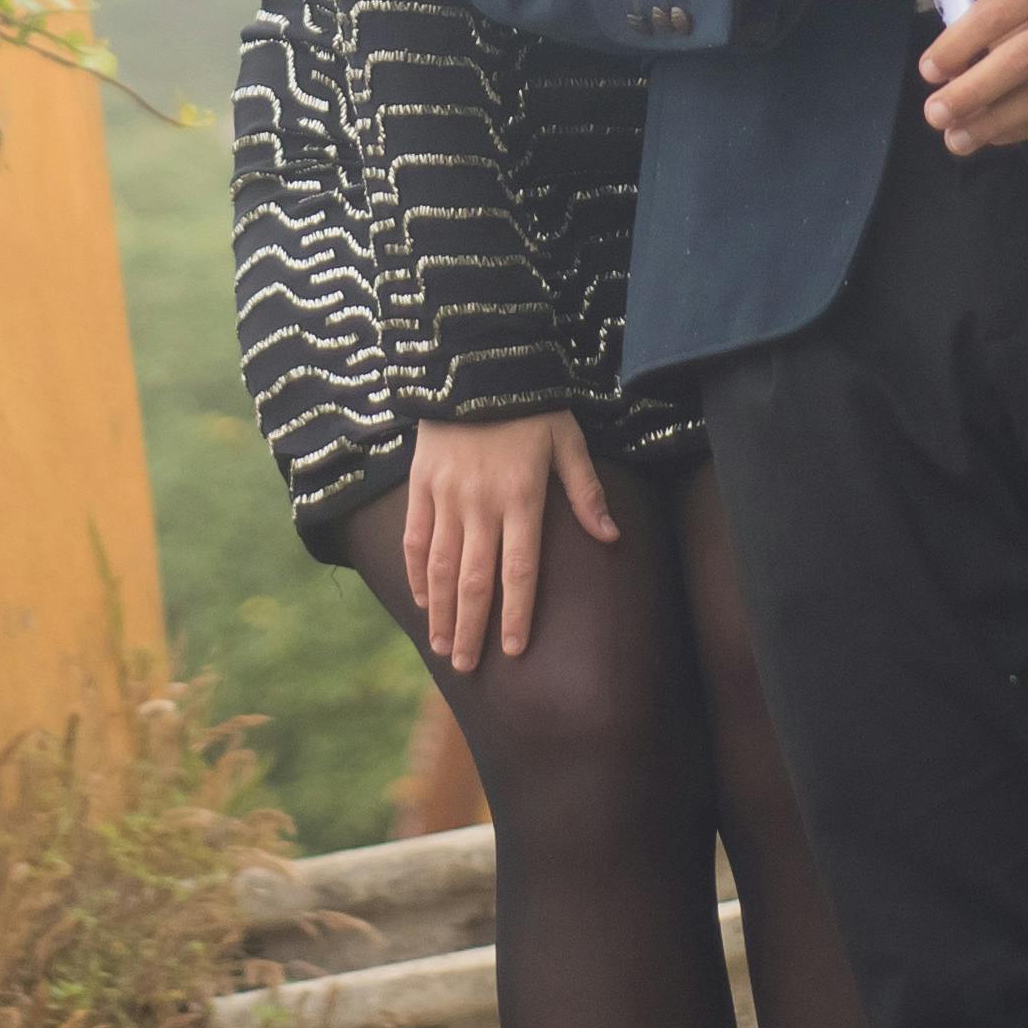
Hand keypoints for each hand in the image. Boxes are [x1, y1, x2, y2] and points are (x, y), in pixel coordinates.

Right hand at [400, 413, 615, 672]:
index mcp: (521, 498)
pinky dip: (416, 572)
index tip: (514, 651)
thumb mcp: (568, 441)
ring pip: (440, 566)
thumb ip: (586, 493)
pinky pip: (415, 537)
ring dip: (440, 610)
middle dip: (470, 628)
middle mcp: (480, 504)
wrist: (475, 361)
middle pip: (473, 580)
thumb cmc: (532, 404)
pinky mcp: (421, 484)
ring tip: (441, 646)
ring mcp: (446, 496)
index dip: (517, 614)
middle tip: (467, 666)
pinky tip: (420, 600)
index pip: (519, 570)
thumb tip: (612, 538)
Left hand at [920, 0, 1027, 154]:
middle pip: (1022, 59)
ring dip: (997, 121)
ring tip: (959, 138)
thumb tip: (962, 60)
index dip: (960, 43)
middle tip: (935, 115)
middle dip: (972, 92)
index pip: (1000, 11)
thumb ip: (1014, 12)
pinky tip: (1000, 136)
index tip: (929, 71)